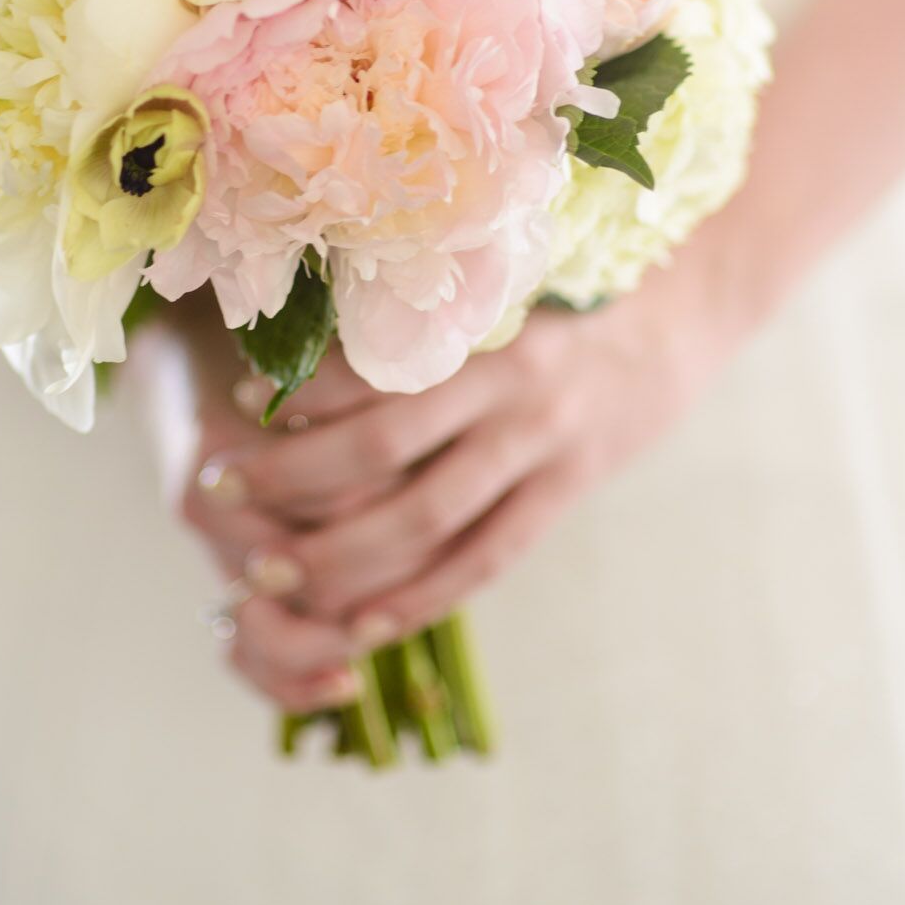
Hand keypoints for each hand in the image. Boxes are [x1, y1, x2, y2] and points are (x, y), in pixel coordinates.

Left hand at [180, 243, 746, 712]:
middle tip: (223, 490)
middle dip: (293, 477)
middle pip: (383, 447)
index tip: (237, 400)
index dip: (301, 391)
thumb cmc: (568, 292)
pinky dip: (419, 596)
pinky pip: (483, 560)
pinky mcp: (564, 495)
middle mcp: (510, 389)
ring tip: (270, 568)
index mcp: (484, 325)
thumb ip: (422, 318)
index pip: (376, 365)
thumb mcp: (498, 284)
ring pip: (428, 519)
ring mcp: (541, 449)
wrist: (681, 318)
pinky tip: (363, 621)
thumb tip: (309, 345)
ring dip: (341, 552)